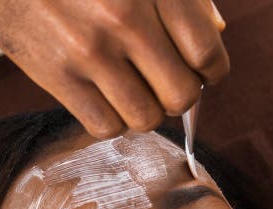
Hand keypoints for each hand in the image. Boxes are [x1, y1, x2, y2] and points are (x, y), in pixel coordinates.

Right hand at [0, 0, 228, 137]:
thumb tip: (216, 34)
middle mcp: (126, 18)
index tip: (201, 70)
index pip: (206, 52)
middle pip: (182, 95)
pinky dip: (111, 119)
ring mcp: (90, 50)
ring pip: (146, 117)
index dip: (211, 70)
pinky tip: (103, 95)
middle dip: (179, 94)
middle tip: (163, 80)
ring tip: (130, 88)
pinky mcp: (56, 74)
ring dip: (144, 109)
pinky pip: (105, 126)